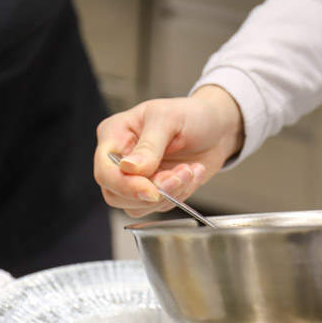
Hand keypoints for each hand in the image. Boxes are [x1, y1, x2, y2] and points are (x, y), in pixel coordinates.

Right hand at [94, 85, 243, 217]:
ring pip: (136, 206)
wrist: (217, 127)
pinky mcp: (154, 191)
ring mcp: (137, 178)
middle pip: (115, 194)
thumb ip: (149, 145)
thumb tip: (129, 168)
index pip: (104, 170)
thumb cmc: (191, 114)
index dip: (124, 185)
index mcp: (114, 135)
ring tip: (188, 171)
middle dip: (150, 193)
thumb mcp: (168, 119)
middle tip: (177, 176)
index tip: (151, 189)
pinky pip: (159, 207)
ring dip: (168, 195)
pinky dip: (179, 195)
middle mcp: (121, 159)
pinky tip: (191, 174)